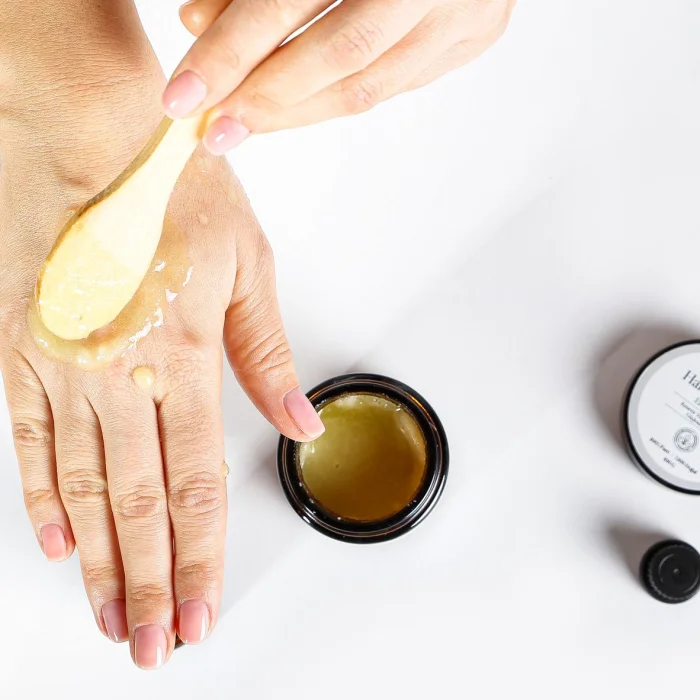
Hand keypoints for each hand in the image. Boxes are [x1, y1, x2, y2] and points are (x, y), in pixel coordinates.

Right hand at [0, 41, 321, 668]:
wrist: (86, 133)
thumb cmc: (175, 190)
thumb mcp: (249, 267)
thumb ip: (269, 359)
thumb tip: (297, 426)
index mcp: (186, 355)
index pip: (196, 485)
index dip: (199, 560)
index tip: (199, 615)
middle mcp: (120, 374)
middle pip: (139, 506)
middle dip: (148, 584)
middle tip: (150, 647)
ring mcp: (60, 366)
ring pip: (84, 490)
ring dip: (100, 562)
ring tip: (108, 620)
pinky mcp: (18, 351)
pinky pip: (28, 442)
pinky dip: (43, 499)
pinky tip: (56, 544)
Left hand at [163, 0, 516, 151]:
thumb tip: (197, 26)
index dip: (234, 51)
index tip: (185, 92)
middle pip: (339, 56)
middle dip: (265, 98)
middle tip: (213, 129)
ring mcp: (468, 12)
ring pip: (369, 86)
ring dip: (298, 113)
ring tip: (244, 125)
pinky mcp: (475, 36)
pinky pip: (394, 84)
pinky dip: (337, 98)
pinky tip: (294, 105)